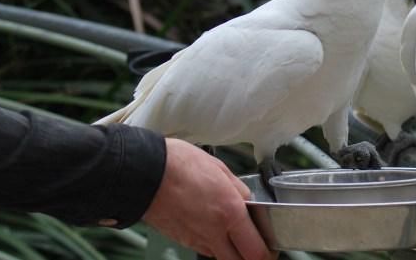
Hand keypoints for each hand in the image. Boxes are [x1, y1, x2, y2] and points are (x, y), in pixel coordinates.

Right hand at [142, 139, 276, 259]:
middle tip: (256, 245)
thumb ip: (238, 190)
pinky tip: (209, 222)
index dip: (269, 254)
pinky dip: (212, 240)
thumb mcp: (219, 169)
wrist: (143, 172)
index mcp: (229, 213)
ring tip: (231, 228)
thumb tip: (247, 201)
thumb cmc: (179, 165)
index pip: (256, 251)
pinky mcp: (181, 239)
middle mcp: (213, 232)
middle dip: (252, 257)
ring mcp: (195, 239)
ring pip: (221, 255)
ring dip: (231, 248)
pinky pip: (203, 246)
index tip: (272, 247)